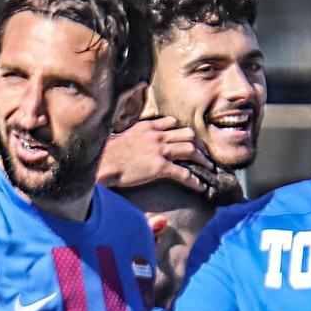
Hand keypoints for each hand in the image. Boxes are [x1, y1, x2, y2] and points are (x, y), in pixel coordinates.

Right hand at [97, 116, 211, 193]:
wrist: (102, 163)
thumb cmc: (107, 154)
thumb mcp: (123, 137)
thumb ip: (136, 136)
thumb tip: (138, 143)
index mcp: (148, 126)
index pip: (173, 123)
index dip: (184, 132)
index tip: (190, 140)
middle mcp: (157, 135)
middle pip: (187, 134)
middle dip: (199, 145)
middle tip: (205, 156)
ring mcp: (160, 150)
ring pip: (190, 150)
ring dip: (203, 160)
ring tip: (209, 169)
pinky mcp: (159, 167)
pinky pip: (184, 173)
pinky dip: (195, 180)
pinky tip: (200, 187)